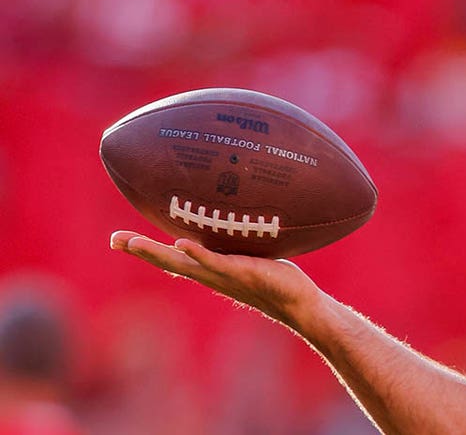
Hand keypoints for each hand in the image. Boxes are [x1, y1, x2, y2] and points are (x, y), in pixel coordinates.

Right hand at [110, 231, 321, 328]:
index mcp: (208, 269)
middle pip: (167, 261)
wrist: (296, 300)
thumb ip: (234, 245)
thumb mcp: (247, 256)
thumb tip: (228, 222)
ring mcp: (222, 274)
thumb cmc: (273, 276)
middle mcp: (209, 274)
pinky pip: (215, 262)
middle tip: (113, 239)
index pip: (170, 258)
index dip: (143, 250)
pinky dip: (197, 253)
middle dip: (139, 250)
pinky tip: (180, 243)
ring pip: (183, 263)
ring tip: (133, 242)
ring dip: (156, 253)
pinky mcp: (240, 272)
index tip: (115, 239)